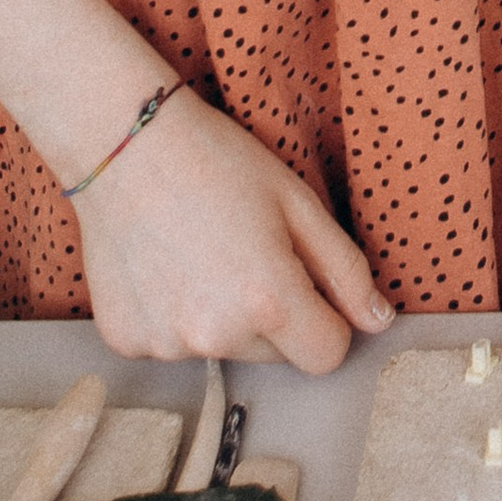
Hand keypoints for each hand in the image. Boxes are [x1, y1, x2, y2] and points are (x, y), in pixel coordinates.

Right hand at [73, 87, 393, 376]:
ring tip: (198, 251)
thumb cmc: (218, 162)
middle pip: (274, 355)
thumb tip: (379, 322)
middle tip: (244, 251)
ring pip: (222, 348)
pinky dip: (173, 315)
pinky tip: (162, 264)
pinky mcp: (126, 341)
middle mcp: (216, 336)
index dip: (326, 319)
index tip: (306, 282)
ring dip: (221, 316)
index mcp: (269, 301)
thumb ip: (346, 271)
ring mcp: (166, 343)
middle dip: (272, 314)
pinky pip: (171, 342)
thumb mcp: (299, 203)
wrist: (121, 144)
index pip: (326, 355)